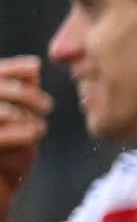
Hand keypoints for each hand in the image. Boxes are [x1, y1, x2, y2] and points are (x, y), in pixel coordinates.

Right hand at [0, 57, 52, 220]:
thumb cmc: (7, 155)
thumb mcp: (15, 122)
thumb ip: (18, 93)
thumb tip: (33, 68)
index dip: (10, 68)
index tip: (35, 66)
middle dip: (24, 93)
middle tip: (47, 105)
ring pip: (1, 111)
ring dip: (24, 114)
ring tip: (39, 125)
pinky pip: (2, 136)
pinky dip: (22, 131)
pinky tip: (36, 132)